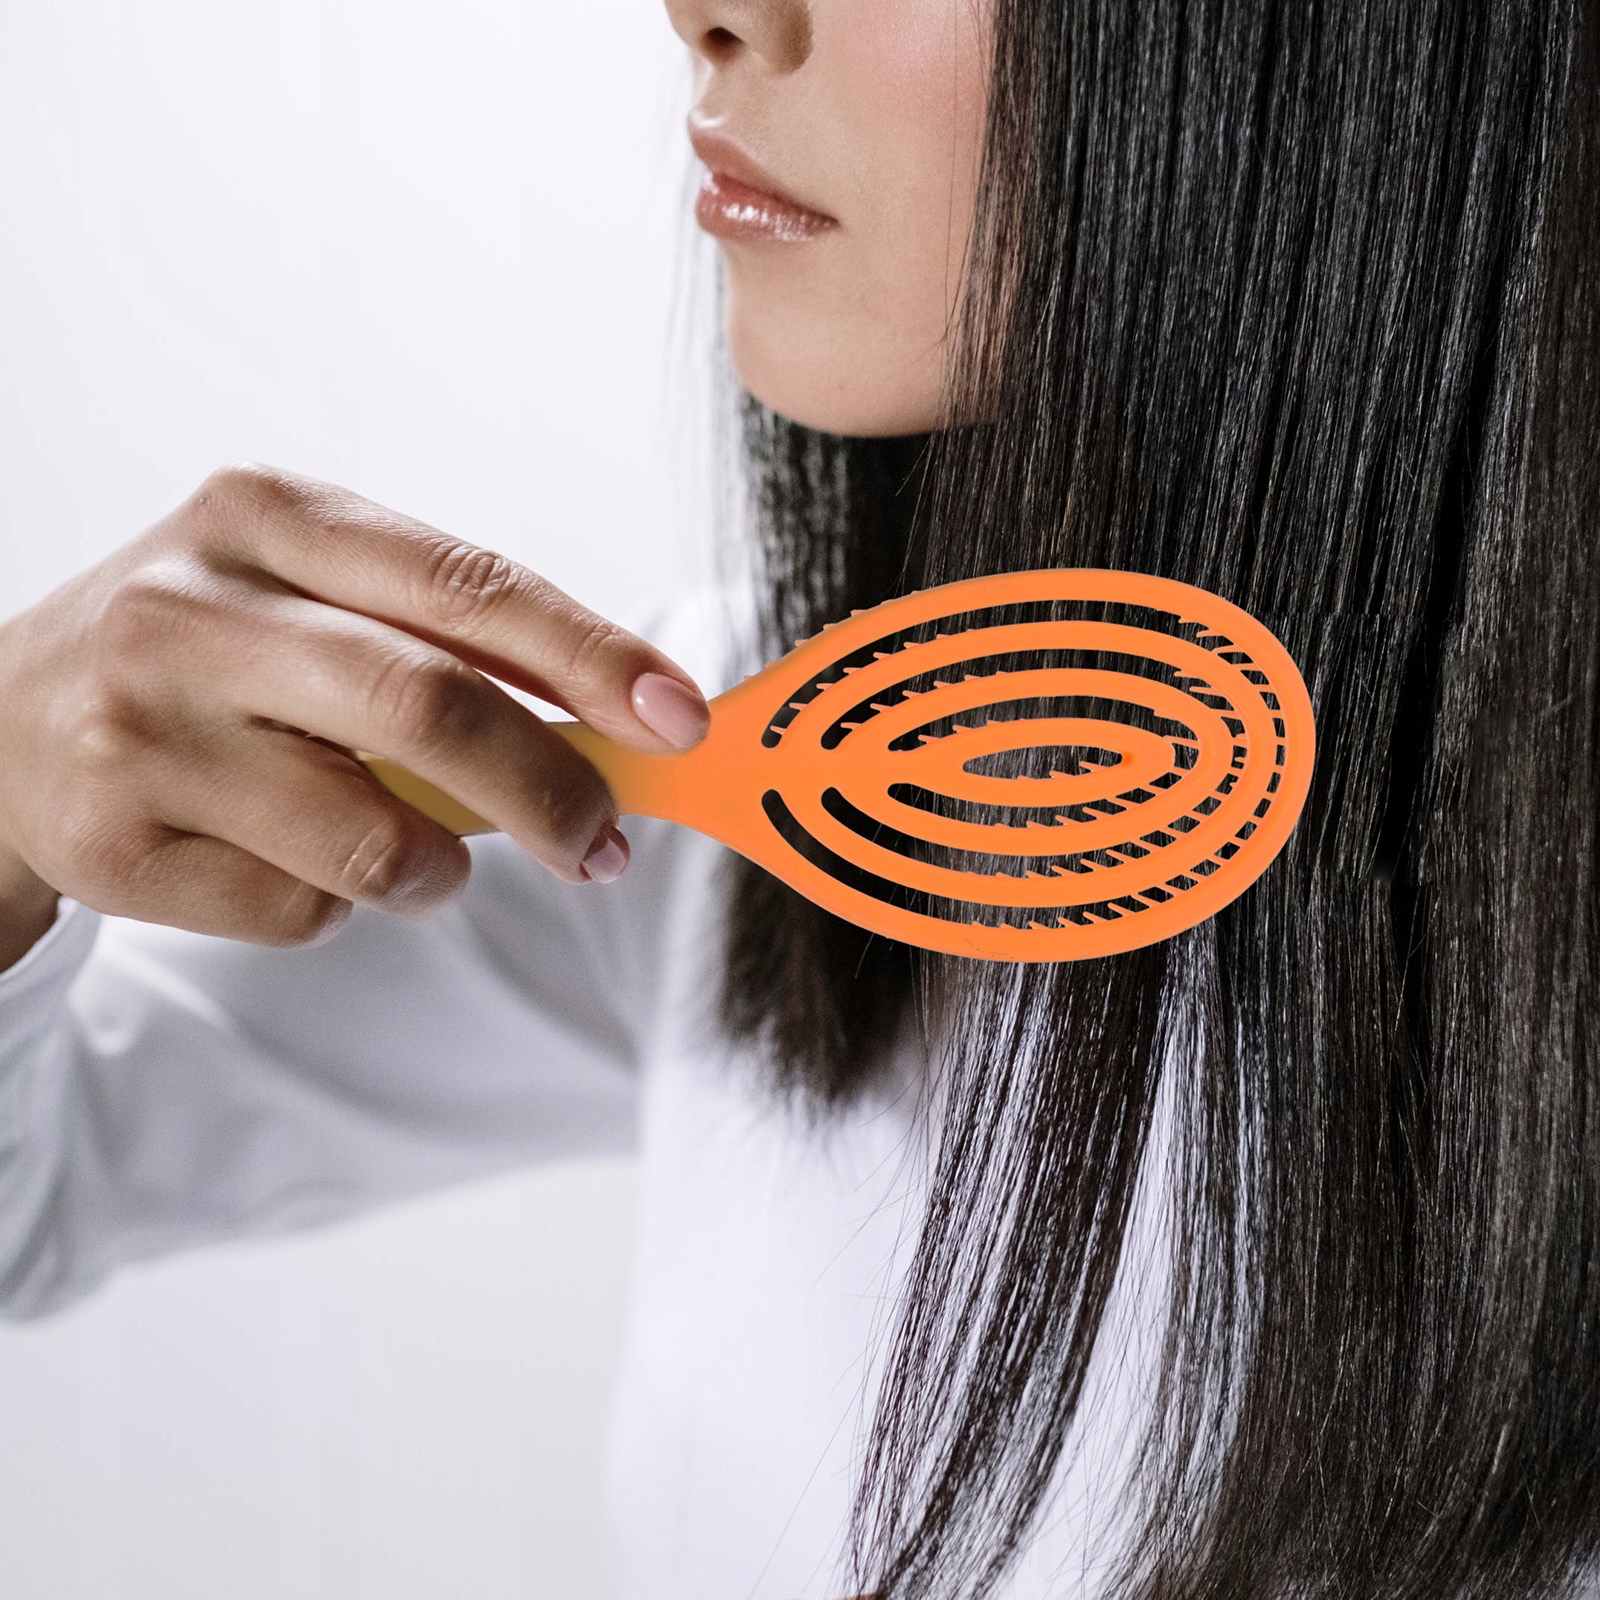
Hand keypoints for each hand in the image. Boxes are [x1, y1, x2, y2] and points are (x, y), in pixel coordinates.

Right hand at [0, 465, 709, 961]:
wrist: (3, 725)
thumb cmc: (210, 655)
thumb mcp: (307, 596)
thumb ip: (449, 641)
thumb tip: (626, 721)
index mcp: (267, 517)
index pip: (469, 586)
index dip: (593, 657)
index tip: (679, 719)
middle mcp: (189, 608)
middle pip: (432, 708)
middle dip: (552, 790)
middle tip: (606, 844)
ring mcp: (138, 730)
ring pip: (375, 839)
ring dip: (440, 869)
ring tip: (425, 856)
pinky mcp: (112, 845)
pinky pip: (303, 911)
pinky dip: (341, 906)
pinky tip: (286, 860)